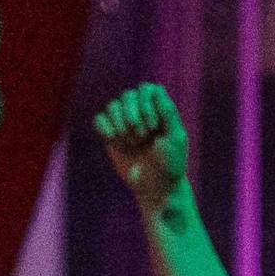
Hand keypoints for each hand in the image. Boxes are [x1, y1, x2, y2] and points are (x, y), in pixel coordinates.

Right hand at [93, 85, 192, 216]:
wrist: (155, 187)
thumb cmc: (170, 163)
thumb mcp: (175, 138)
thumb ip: (168, 112)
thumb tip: (157, 88)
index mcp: (159, 110)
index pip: (146, 89)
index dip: (147, 104)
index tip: (154, 127)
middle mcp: (141, 113)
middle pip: (128, 95)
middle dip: (134, 116)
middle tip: (143, 137)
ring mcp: (124, 123)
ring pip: (113, 106)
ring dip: (122, 124)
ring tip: (132, 144)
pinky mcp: (110, 135)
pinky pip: (99, 119)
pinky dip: (106, 129)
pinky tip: (115, 142)